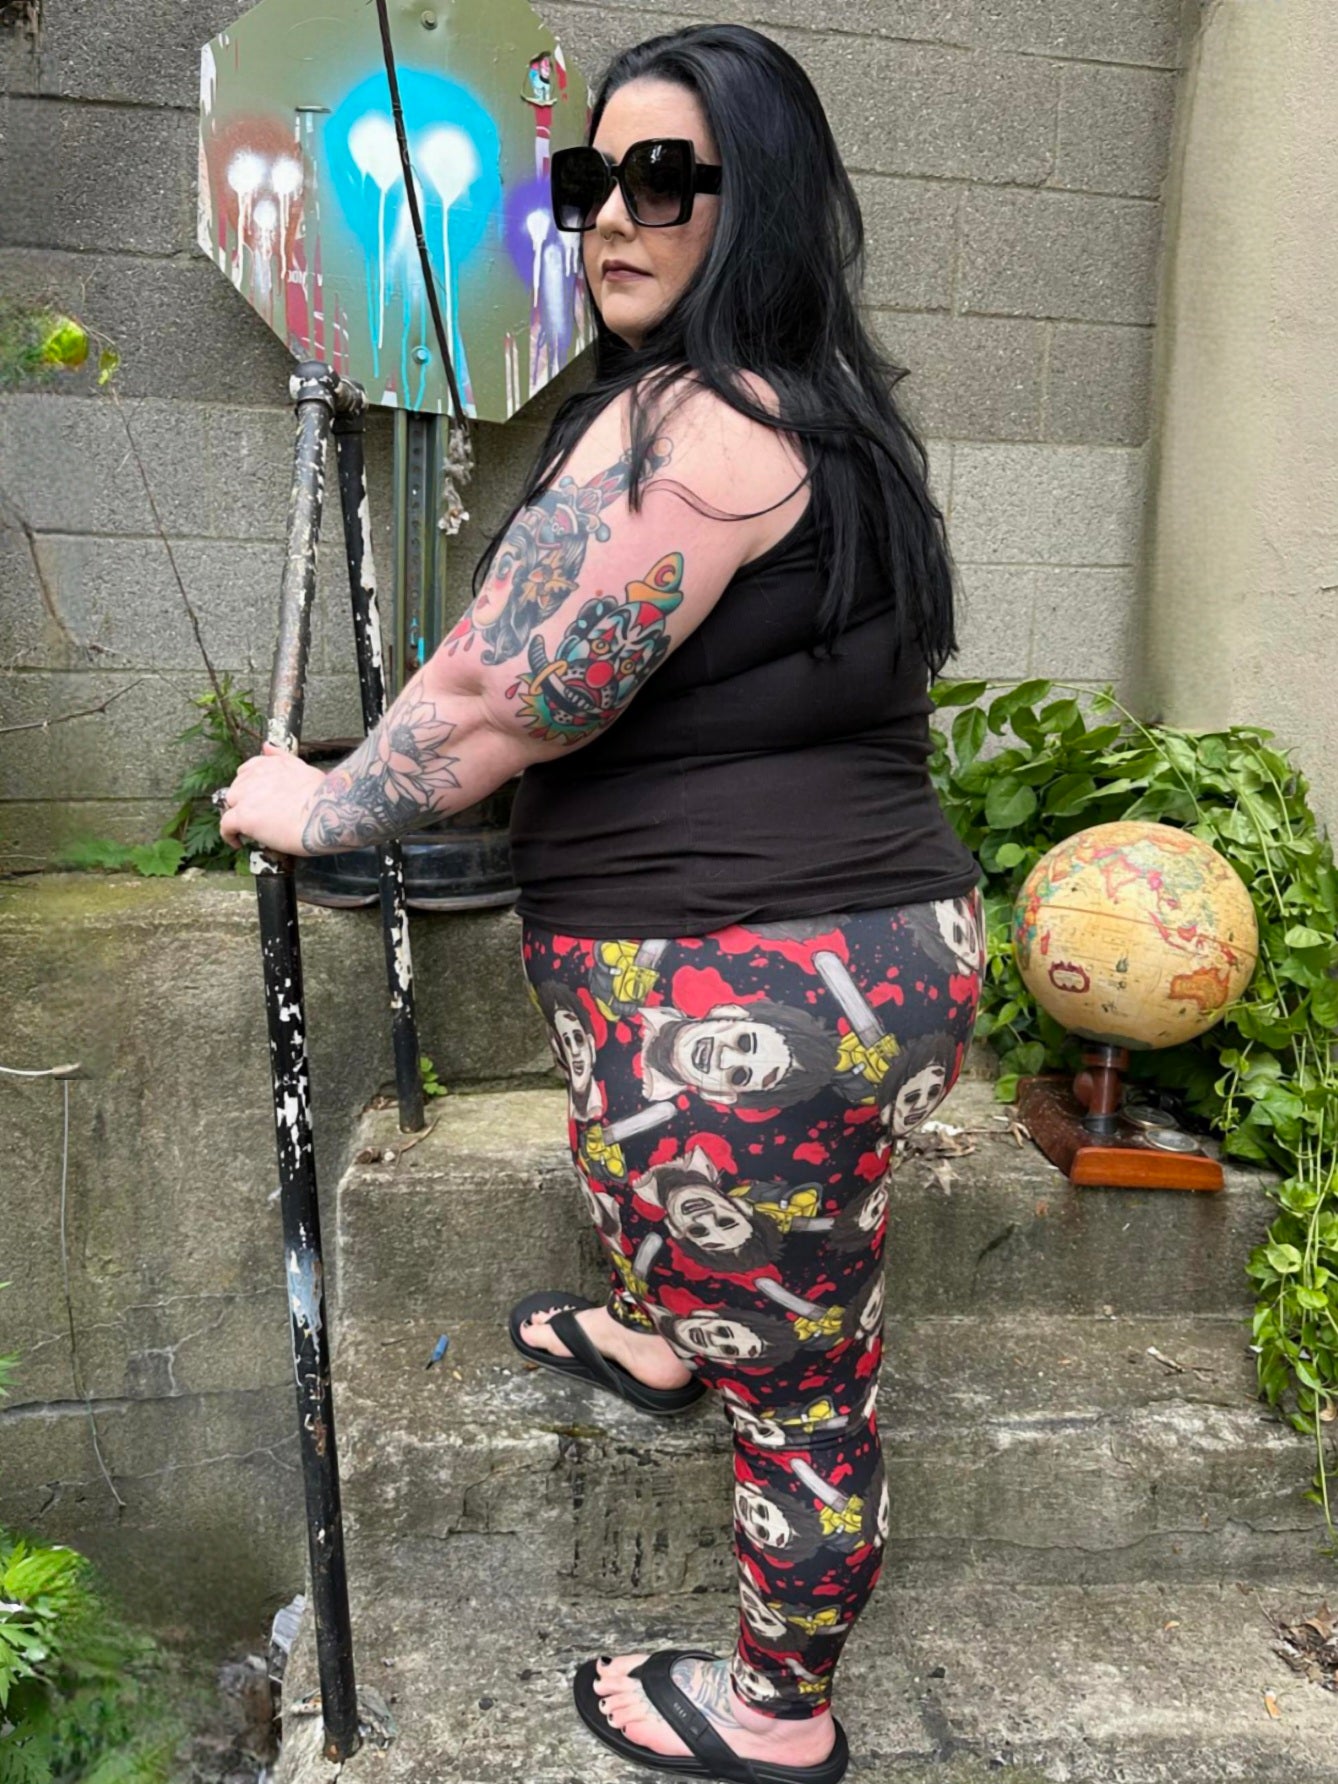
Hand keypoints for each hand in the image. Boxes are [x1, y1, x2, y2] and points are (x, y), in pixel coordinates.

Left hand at [218, 741, 327, 855]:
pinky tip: (237, 842)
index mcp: (269, 764)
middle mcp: (255, 776)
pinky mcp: (243, 816)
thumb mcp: (303, 766)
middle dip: (244, 802)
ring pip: (230, 805)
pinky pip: (225, 826)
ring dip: (237, 816)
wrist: (326, 812)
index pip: (247, 771)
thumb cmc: (323, 795)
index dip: (250, 787)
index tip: (257, 798)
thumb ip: (281, 756)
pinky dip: (229, 835)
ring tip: (250, 829)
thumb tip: (267, 746)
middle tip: (258, 817)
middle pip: (236, 789)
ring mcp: (247, 796)